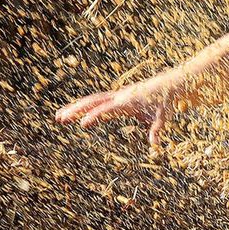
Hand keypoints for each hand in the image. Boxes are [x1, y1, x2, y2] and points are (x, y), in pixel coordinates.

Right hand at [55, 71, 184, 146]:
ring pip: (91, 100)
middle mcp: (119, 96)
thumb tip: (155, 146)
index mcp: (128, 101)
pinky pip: (97, 100)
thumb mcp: (163, 117)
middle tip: (60, 119)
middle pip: (93, 101)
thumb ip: (157, 130)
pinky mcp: (117, 97)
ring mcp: (116, 95)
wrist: (169, 84)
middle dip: (76, 110)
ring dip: (75, 107)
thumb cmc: (165, 101)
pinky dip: (84, 106)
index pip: (107, 109)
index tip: (83, 124)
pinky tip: (73, 113)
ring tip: (59, 117)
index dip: (95, 116)